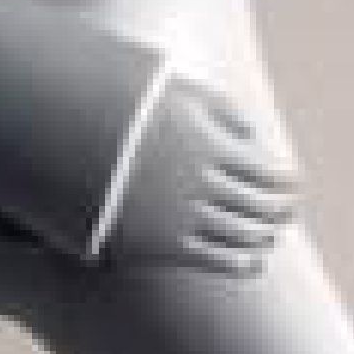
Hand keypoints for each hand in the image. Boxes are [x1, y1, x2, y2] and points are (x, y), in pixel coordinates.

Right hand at [104, 78, 300, 274]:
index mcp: (206, 144)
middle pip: (258, 205)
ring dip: (263, 236)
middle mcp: (196, 183)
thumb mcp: (173, 91)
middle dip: (279, 210)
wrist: (60, 142)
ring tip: (270, 234)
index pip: (266, 172)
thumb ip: (221, 108)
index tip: (293, 186)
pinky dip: (241, 262)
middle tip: (288, 212)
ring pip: (240, 234)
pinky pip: (213, 259)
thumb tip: (255, 137)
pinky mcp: (157, 245)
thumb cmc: (122, 109)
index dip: (286, 182)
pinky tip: (252, 262)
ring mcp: (178, 216)